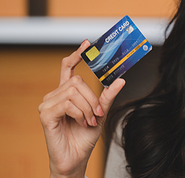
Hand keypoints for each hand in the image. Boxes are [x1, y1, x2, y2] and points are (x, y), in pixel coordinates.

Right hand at [39, 40, 125, 177]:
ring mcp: (48, 104)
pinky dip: (81, 113)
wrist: (77, 158)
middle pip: (77, 81)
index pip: (68, 68)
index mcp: (67, 93)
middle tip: (97, 113)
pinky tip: (83, 122)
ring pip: (74, 91)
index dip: (77, 54)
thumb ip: (107, 96)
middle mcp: (55, 95)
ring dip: (88, 107)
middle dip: (92, 97)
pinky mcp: (46, 114)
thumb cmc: (85, 137)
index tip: (87, 44)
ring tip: (90, 121)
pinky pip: (68, 104)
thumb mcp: (101, 113)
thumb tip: (121, 80)